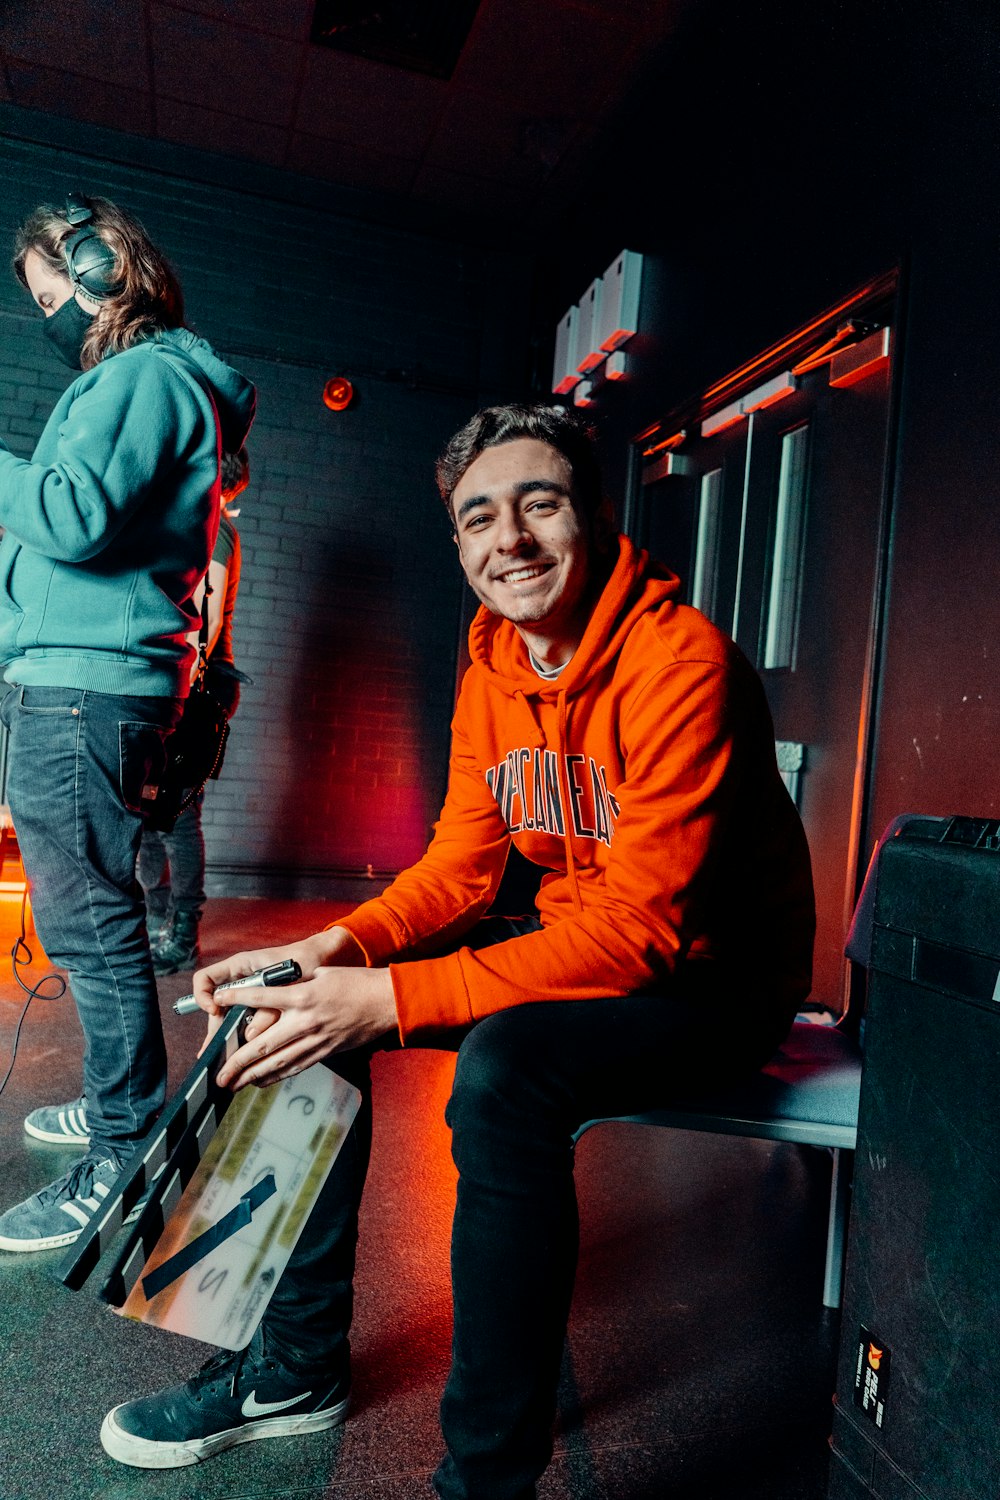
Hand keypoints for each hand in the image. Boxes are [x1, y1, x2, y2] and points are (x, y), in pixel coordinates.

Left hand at [192, 928, 397, 1089]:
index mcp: (303, 995)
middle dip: (237, 1061)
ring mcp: (315, 1040)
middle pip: (262, 1044)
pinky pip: (296, 1067)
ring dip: (252, 1076)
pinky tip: (260, 1082)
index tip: (218, 1000)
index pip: (261, 997)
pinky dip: (276, 1076)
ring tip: (232, 1084)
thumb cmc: (355, 983)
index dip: (237, 999)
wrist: (385, 1002)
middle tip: (219, 1074)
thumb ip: (296, 985)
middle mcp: (305, 1021)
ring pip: (276, 1062)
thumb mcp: (322, 974)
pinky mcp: (325, 1052)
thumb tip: (272, 994)